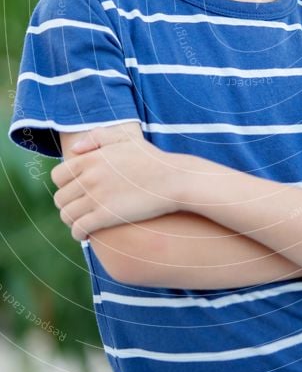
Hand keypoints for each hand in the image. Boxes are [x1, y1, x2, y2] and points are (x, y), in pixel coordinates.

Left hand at [51, 128, 195, 240]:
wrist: (173, 180)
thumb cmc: (151, 160)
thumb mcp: (126, 139)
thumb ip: (97, 138)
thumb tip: (74, 150)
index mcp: (91, 158)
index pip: (57, 176)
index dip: (64, 186)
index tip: (75, 191)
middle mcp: (90, 177)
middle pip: (60, 198)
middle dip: (68, 205)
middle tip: (80, 209)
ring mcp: (97, 196)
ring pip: (66, 215)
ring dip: (72, 220)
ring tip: (83, 221)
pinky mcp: (106, 216)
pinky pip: (78, 228)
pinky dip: (78, 233)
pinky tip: (87, 234)